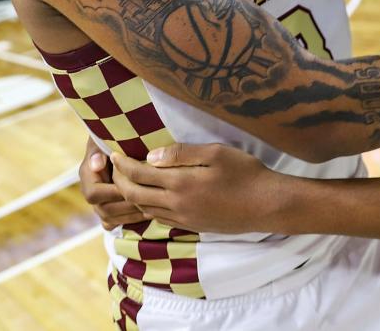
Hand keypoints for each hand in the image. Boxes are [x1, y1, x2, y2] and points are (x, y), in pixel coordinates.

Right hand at [79, 139, 144, 229]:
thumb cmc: (119, 137)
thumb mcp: (110, 137)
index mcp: (87, 173)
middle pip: (103, 209)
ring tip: (153, 207)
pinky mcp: (109, 210)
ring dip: (131, 214)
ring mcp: (99, 202)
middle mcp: (91, 190)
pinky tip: (148, 213)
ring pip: (110, 219)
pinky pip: (114, 223)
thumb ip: (101, 149)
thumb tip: (97, 163)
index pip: (93, 193)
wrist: (126, 143)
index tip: (134, 185)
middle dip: (127, 205)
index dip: (113, 192)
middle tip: (150, 200)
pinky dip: (130, 220)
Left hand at [111, 144, 285, 234]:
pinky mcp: (192, 226)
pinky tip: (150, 199)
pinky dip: (148, 208)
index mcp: (181, 184)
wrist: (266, 205)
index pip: (140, 174)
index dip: (123, 164)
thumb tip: (151, 156)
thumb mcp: (216, 153)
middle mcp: (177, 204)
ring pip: (145, 210)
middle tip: (114, 167)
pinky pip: (160, 219)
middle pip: (135, 195)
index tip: (114, 153)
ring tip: (128, 181)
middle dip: (120, 181)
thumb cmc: (245, 173)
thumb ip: (182, 154)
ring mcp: (184, 218)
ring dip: (132, 196)